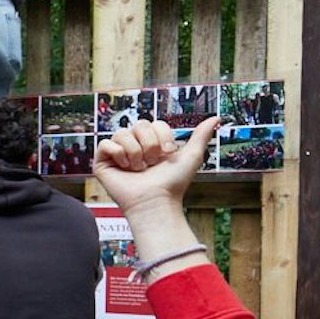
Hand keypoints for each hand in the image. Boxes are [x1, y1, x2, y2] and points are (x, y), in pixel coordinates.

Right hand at [92, 116, 219, 219]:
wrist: (156, 201)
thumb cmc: (173, 183)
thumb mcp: (191, 156)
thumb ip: (201, 135)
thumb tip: (216, 117)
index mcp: (151, 141)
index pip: (154, 123)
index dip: (162, 137)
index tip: (167, 155)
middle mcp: (134, 144)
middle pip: (139, 124)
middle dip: (149, 145)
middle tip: (151, 164)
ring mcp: (117, 153)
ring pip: (123, 133)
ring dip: (135, 153)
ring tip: (138, 169)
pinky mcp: (102, 162)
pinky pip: (106, 143)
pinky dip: (118, 155)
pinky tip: (125, 168)